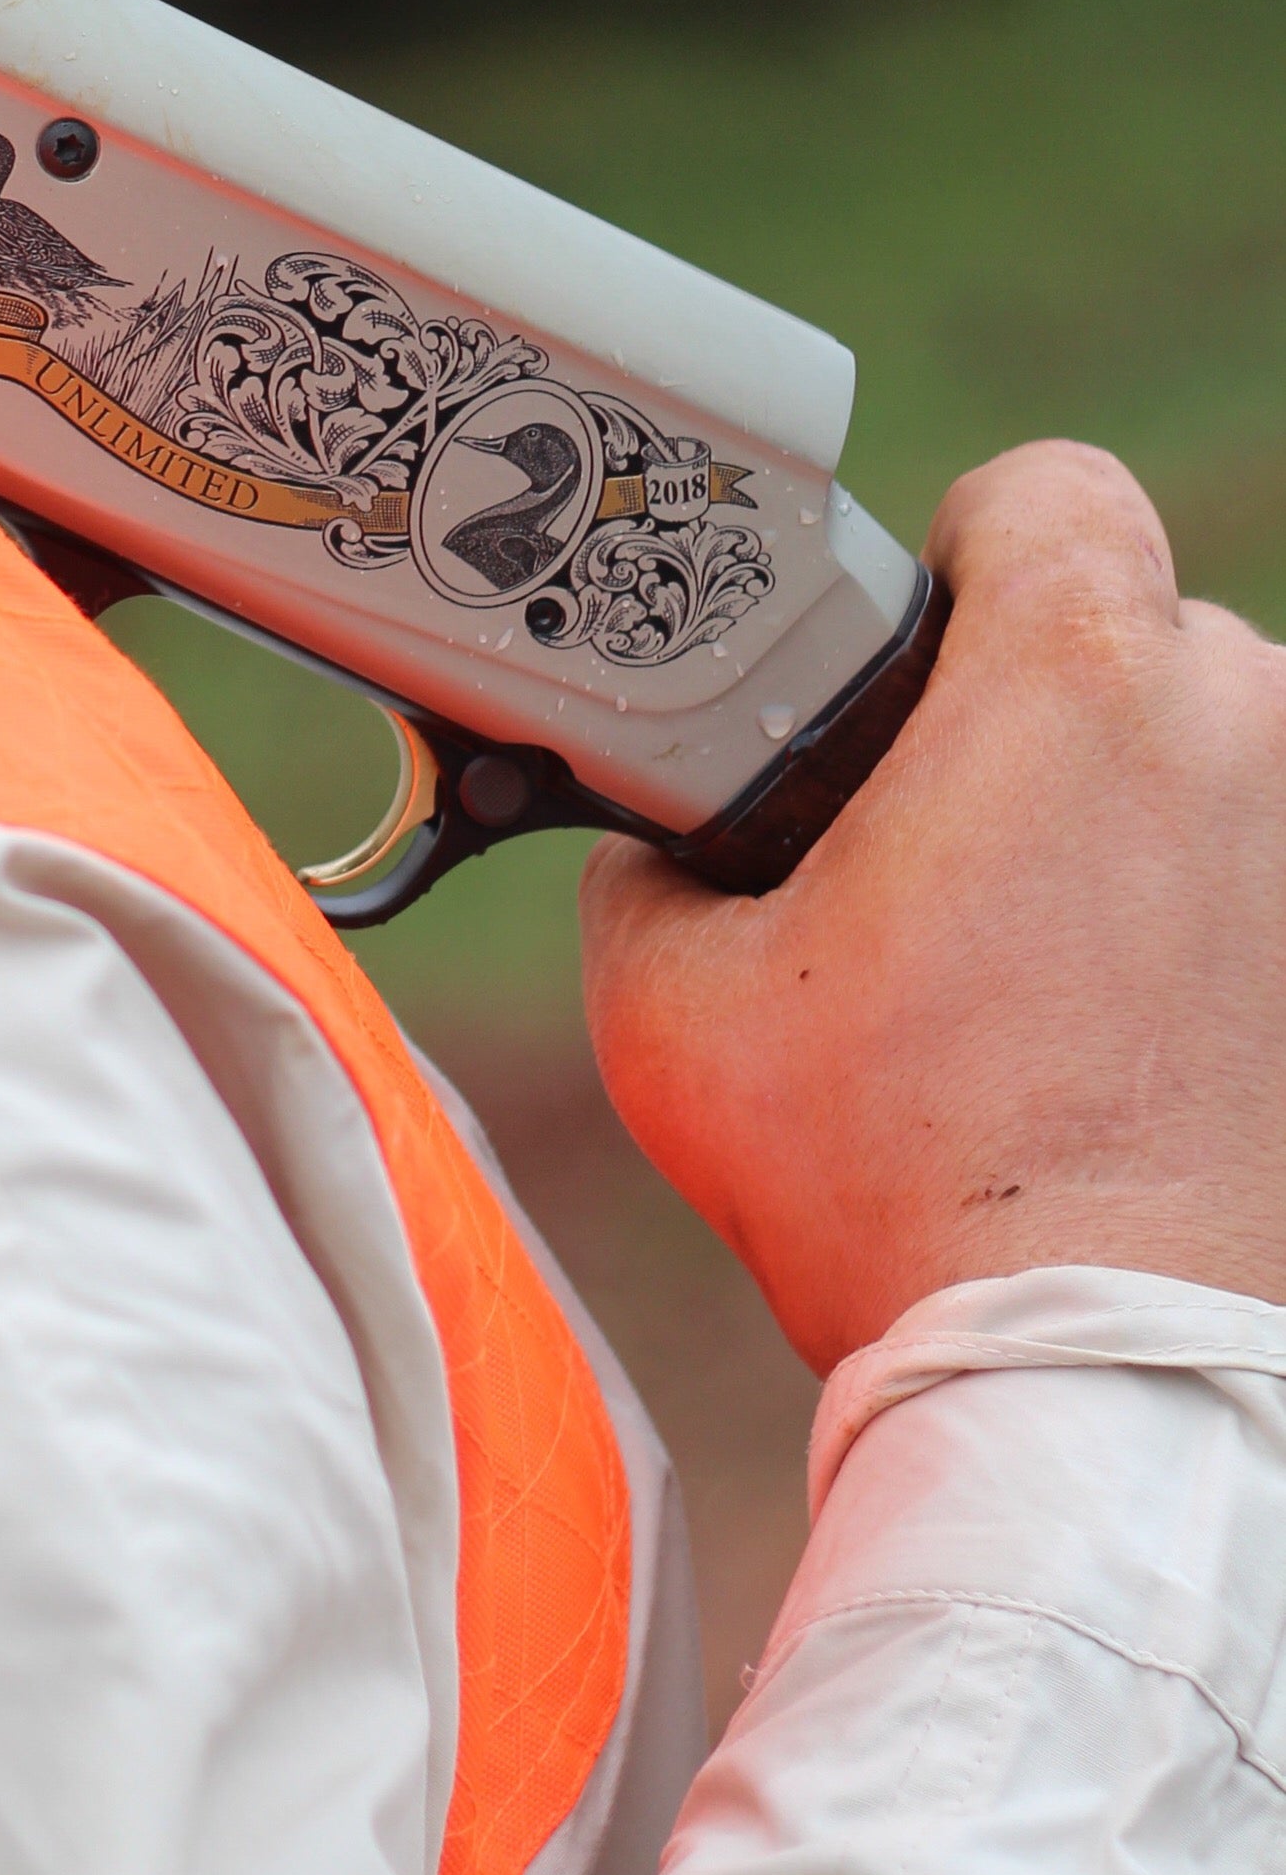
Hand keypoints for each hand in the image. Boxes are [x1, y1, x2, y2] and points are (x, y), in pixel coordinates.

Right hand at [581, 443, 1285, 1373]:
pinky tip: (1140, 1039)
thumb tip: (664, 855)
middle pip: (1143, 633)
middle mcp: (1241, 728)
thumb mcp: (674, 1012)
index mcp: (1072, 680)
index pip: (1050, 489)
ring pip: (1228, 761)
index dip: (968, 550)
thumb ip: (650, 875)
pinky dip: (1213, 934)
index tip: (917, 660)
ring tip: (1049, 967)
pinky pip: (1265, 889)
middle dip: (1048, 713)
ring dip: (1147, 822)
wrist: (1103, 1385)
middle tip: (948, 846)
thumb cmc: (900, 1186)